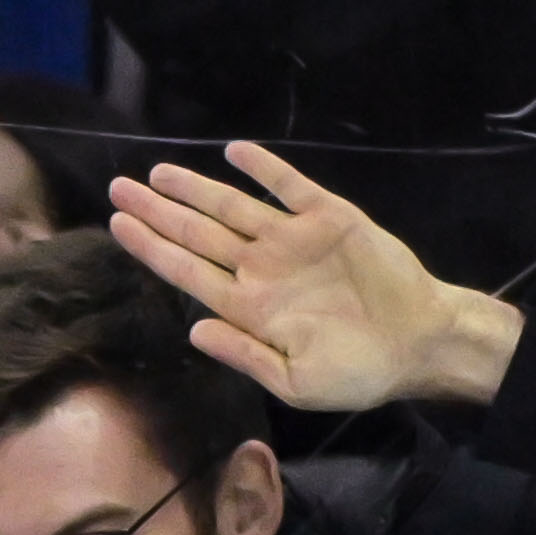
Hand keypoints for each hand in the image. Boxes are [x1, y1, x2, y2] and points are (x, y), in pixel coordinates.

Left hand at [107, 137, 519, 417]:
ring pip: (232, 206)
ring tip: (156, 172)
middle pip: (197, 233)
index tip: (116, 225)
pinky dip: (263, 169)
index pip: (186, 271)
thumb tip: (194, 331)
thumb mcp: (294, 381)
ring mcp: (292, 240)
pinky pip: (289, 186)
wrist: (419, 343)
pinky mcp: (328, 218)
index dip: (150, 248)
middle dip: (157, 211)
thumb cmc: (356, 372)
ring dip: (195, 187)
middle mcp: (261, 269)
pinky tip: (234, 153)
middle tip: (117, 187)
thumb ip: (243, 354)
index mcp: (248, 308)